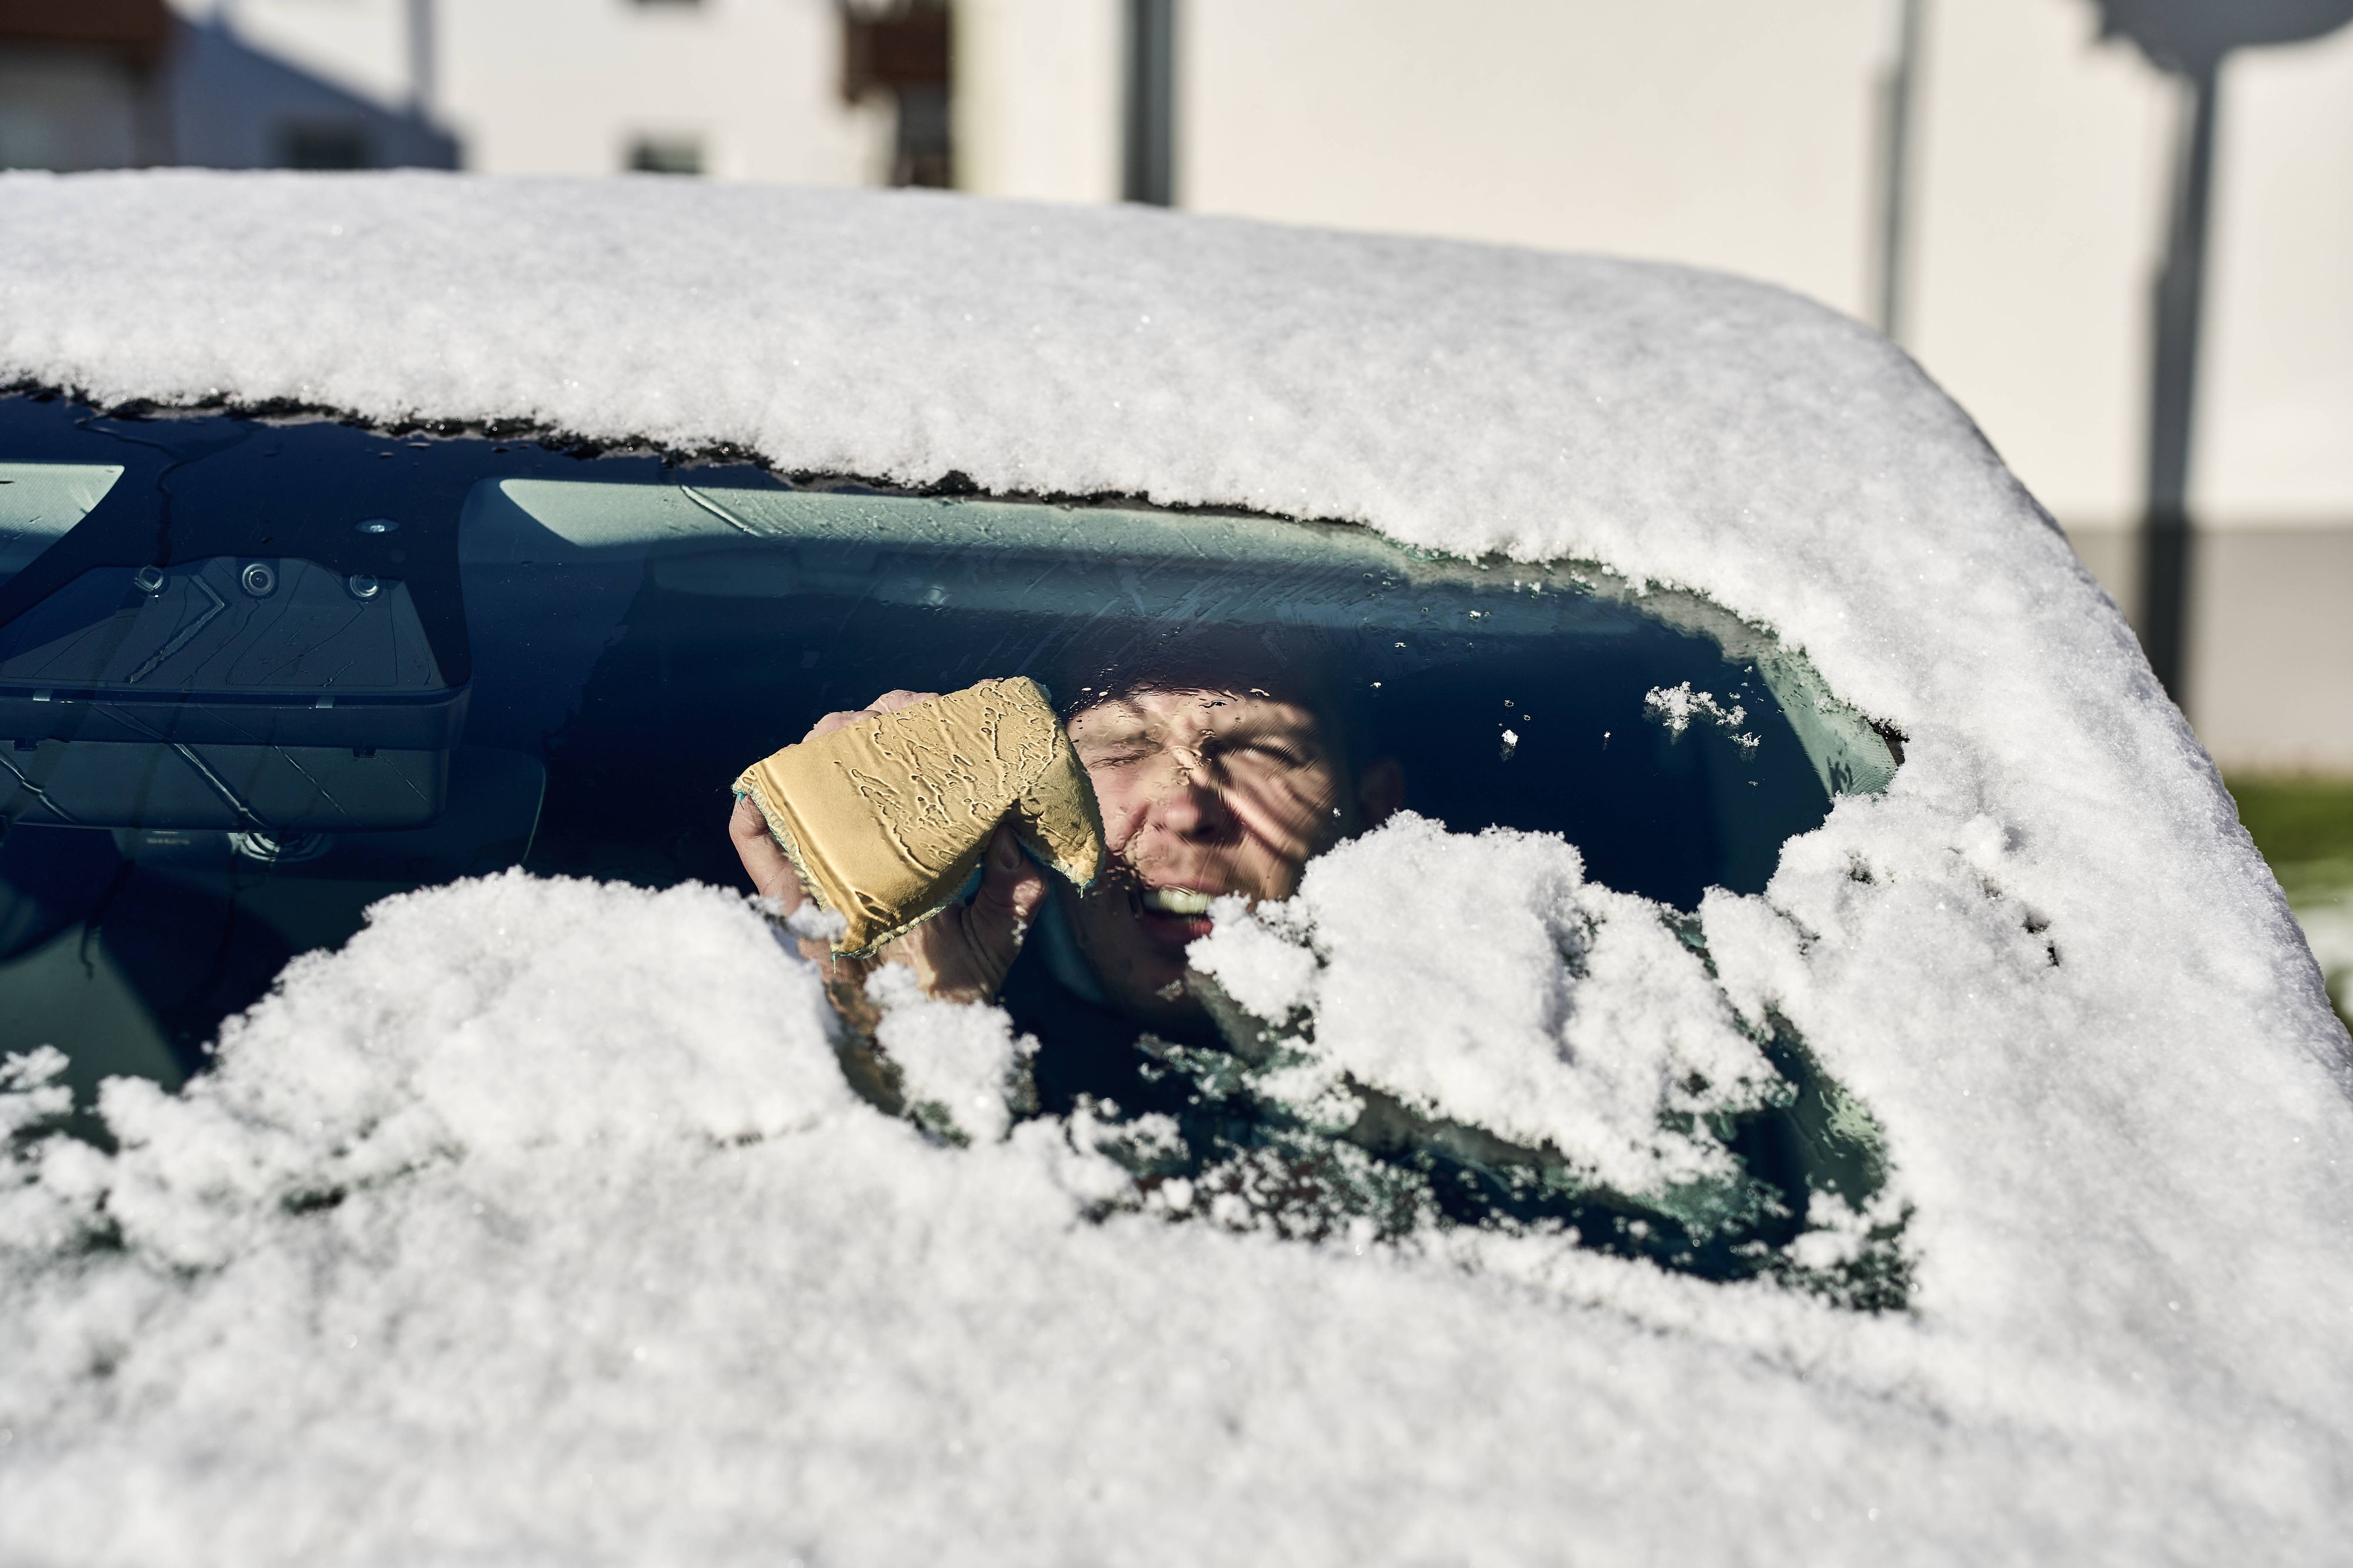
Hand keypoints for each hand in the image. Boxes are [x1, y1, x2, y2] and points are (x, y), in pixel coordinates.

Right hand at [729, 689, 1049, 1009]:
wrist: (914, 1041)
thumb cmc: (957, 985)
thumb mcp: (1000, 929)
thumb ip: (1014, 886)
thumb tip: (1011, 834)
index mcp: (915, 833)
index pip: (912, 758)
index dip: (923, 723)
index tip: (944, 712)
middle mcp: (867, 837)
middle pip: (854, 754)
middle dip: (868, 724)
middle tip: (891, 718)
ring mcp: (823, 859)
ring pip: (803, 781)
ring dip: (816, 750)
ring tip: (837, 739)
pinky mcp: (787, 893)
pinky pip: (756, 840)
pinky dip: (757, 816)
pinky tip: (771, 798)